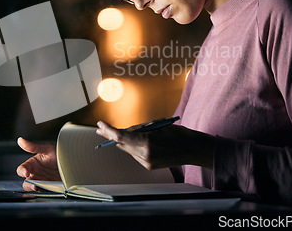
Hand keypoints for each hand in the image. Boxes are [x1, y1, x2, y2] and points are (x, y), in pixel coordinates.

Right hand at [16, 137, 60, 191]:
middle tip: (35, 186)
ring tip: (43, 188)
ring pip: (34, 189)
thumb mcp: (47, 149)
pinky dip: (46, 192)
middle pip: (26, 182)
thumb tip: (20, 140)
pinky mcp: (50, 188)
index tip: (26, 173)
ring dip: (37, 190)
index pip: (21, 170)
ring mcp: (42, 182)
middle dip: (29, 185)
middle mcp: (35, 174)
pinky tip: (51, 190)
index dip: (22, 171)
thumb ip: (33, 147)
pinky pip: (45, 192)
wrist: (74, 161)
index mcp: (32, 164)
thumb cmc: (59, 152)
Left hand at [96, 121, 214, 169]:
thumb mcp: (156, 125)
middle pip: (121, 144)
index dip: (108, 131)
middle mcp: (145, 155)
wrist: (192, 149)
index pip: (121, 137)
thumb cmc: (177, 133)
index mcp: (147, 142)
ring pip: (127, 149)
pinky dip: (132, 146)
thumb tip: (123, 131)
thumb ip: (138, 129)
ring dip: (122, 141)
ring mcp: (146, 163)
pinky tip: (132, 140)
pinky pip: (135, 154)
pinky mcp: (149, 166)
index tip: (100, 124)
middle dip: (110, 136)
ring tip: (114, 132)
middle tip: (99, 129)